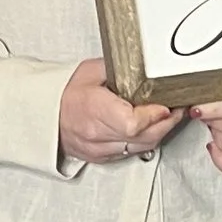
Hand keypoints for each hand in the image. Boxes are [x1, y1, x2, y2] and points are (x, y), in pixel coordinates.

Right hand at [59, 58, 184, 164]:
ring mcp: (101, 149)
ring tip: (169, 116)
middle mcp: (98, 135)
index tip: (166, 103)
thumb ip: (120, 69)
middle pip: (144, 137)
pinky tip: (152, 128)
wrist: (42, 116)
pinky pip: (133, 152)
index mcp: (94, 110)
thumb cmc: (63, 93)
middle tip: (178, 107)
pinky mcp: (104, 157)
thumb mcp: (91, 70)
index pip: (133, 122)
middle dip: (167, 122)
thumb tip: (145, 64)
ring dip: (160, 132)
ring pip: (142, 147)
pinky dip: (146, 140)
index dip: (155, 114)